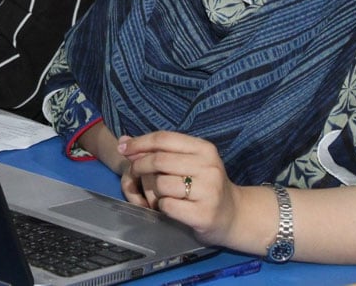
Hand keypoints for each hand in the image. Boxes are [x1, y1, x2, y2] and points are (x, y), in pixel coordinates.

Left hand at [118, 131, 241, 246]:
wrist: (233, 215)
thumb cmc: (204, 185)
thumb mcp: (189, 162)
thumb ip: (159, 151)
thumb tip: (122, 141)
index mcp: (205, 149)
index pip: (164, 139)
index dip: (139, 142)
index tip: (123, 148)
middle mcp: (209, 167)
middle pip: (159, 160)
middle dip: (139, 166)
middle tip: (134, 172)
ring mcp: (208, 191)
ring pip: (161, 184)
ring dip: (153, 191)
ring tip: (163, 194)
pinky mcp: (203, 214)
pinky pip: (167, 205)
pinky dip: (162, 207)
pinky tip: (172, 207)